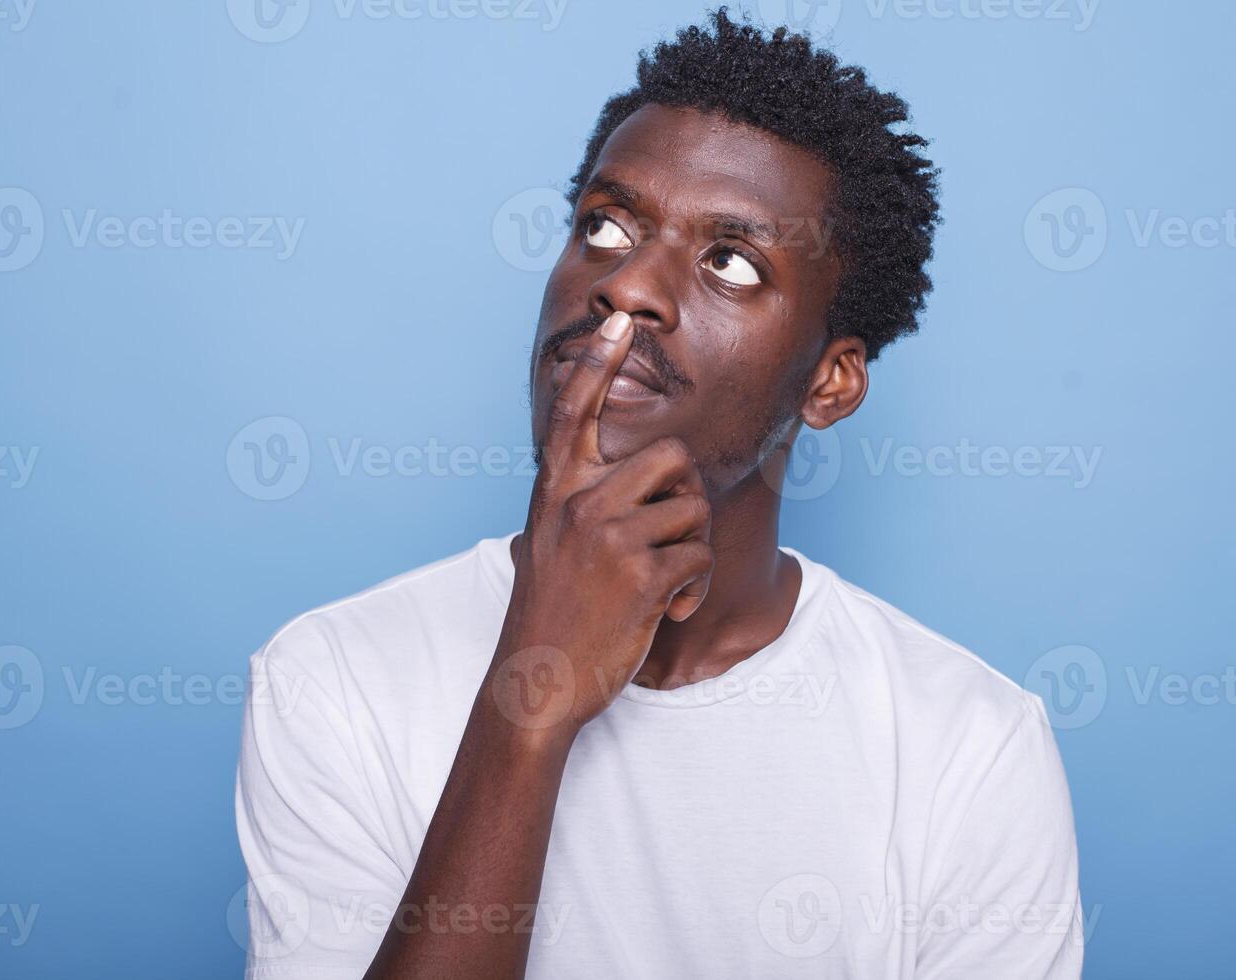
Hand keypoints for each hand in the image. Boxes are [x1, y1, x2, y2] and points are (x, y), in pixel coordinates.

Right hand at [493, 311, 714, 735]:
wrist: (536, 682)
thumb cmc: (548, 617)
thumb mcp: (545, 546)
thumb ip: (573, 507)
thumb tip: (605, 482)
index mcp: (556, 493)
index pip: (574, 412)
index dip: (596, 364)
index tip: (616, 323)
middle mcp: (580, 504)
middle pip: (671, 457)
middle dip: (686, 498)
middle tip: (671, 539)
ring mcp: (610, 537)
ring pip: (693, 509)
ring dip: (692, 551)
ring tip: (665, 585)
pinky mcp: (640, 575)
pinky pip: (699, 558)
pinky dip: (694, 589)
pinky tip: (668, 610)